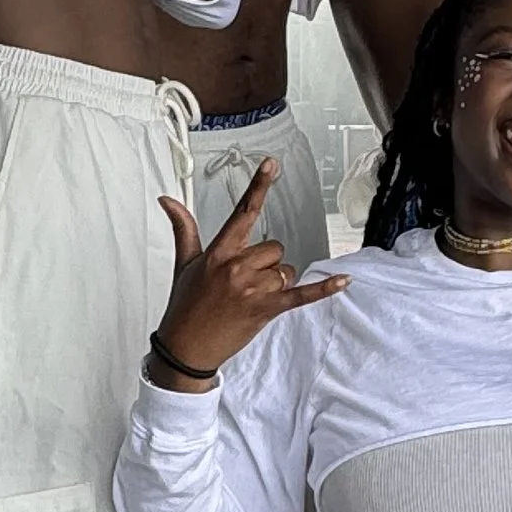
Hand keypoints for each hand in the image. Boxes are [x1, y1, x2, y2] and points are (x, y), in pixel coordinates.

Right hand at [149, 161, 346, 381]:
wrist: (185, 347)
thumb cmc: (186, 306)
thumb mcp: (185, 264)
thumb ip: (184, 228)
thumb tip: (168, 200)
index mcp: (219, 252)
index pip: (243, 212)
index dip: (259, 186)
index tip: (272, 164)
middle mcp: (237, 266)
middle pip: (275, 247)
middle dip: (266, 263)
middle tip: (244, 282)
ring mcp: (253, 289)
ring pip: (286, 271)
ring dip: (276, 283)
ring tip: (250, 298)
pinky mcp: (267, 309)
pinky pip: (302, 295)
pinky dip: (324, 289)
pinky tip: (343, 281)